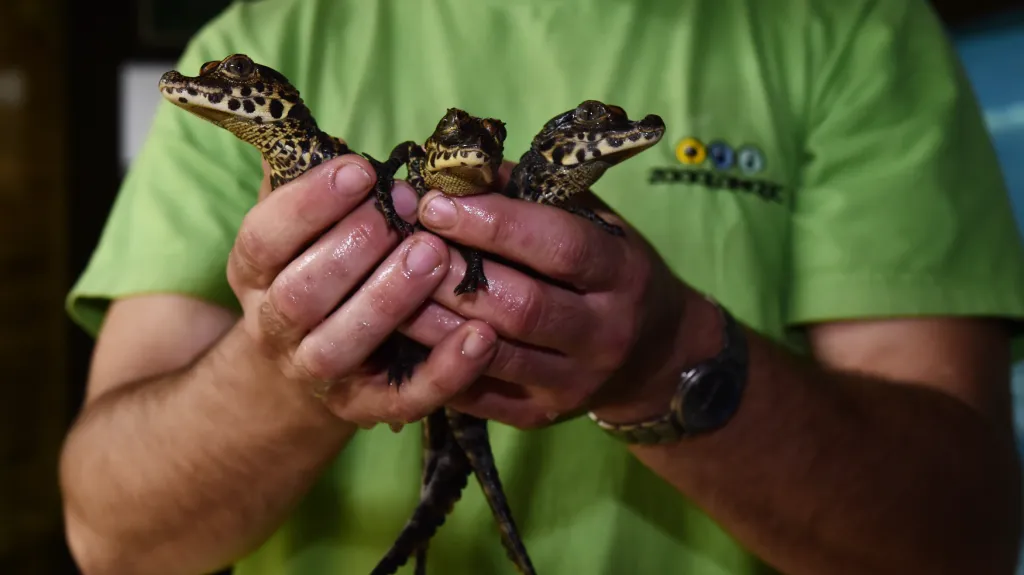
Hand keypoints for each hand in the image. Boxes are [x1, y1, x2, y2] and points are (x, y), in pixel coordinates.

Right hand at [228, 155, 498, 427]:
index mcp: (255, 275)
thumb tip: (325, 135)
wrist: (301, 376)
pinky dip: (445, 371)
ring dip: (389, 300)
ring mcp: (319, 374)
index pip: (264, 239)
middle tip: (407, 211)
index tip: (360, 170)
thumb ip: (305, 185)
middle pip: (300, 294)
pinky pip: (405, 398)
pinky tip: (481, 335)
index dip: (308, 204)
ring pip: (342, 345)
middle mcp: (276, 328)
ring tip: (435, 255)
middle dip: (353, 248)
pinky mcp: (367, 409)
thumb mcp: (297, 232)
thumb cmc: (317, 276)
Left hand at [400, 162, 714, 428]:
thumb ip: (530, 195)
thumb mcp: (592, 222)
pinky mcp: (540, 416)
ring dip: (430, 319)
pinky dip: (434, 361)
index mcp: (622, 273)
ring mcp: (572, 383)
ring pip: (491, 354)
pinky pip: (477, 393)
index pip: (560, 247)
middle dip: (453, 272)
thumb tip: (456, 169)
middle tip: (400, 242)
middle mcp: (604, 334)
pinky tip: (399, 332)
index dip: (495, 223)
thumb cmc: (608, 271)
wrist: (651, 356)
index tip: (435, 202)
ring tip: (384, 284)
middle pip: (521, 307)